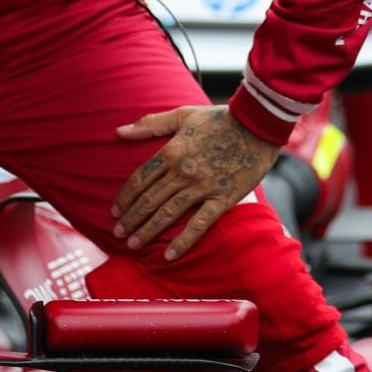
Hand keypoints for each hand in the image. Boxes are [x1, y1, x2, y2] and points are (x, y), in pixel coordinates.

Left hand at [110, 106, 277, 260]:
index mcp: (171, 151)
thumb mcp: (182, 115)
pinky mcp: (223, 198)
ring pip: (168, 213)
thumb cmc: (219, 119)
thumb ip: (150, 124)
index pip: (140, 179)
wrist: (257, 125)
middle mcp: (183, 172)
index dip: (125, 197)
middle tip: (118, 234)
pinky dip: (184, 241)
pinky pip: (200, 224)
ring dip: (148, 230)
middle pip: (149, 199)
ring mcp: (203, 187)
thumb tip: (118, 131)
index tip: (115, 211)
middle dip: (131, 218)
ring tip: (133, 244)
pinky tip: (170, 255)